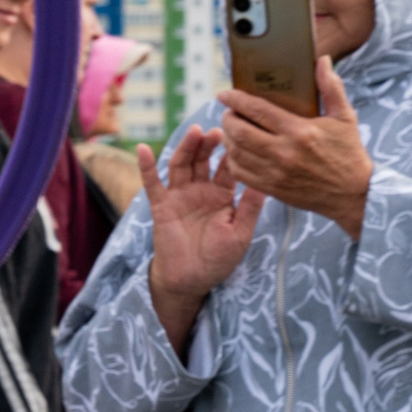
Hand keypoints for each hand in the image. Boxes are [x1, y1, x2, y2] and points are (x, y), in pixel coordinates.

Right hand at [138, 125, 267, 354]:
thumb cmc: (218, 259)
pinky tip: (143, 148)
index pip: (228, 167)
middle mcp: (200, 191)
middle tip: (219, 130)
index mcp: (222, 196)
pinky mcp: (161, 205)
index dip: (234, 151)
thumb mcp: (241, 232)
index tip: (242, 133)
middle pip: (204, 160)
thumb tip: (268, 179)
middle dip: (210, 144)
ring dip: (187, 147)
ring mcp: (179, 196)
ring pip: (182, 165)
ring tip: (195, 132)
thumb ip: (250, 206)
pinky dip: (146, 166)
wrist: (190, 281)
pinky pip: (152, 184)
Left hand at [216, 60, 372, 241]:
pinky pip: (240, 173)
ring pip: (236, 153)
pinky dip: (232, 160)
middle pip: (240, 132)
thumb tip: (322, 60)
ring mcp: (276, 172)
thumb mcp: (344, 117)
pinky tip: (236, 151)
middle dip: (228, 119)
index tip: (224, 94)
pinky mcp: (272, 188)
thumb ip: (331, 87)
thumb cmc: (348, 152)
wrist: (353, 193)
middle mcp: (284, 152)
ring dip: (228, 139)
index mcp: (300, 131)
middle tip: (229, 112)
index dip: (236, 100)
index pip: (258, 110)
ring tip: (231, 130)